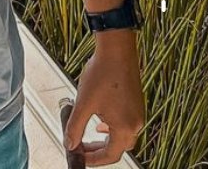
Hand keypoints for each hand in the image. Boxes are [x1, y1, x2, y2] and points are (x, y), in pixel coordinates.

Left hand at [63, 31, 144, 165]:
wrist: (117, 48)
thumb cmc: (102, 73)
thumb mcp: (83, 103)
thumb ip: (75, 127)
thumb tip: (70, 143)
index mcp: (124, 127)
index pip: (110, 155)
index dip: (94, 159)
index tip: (81, 157)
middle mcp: (136, 123)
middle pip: (119, 148)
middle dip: (100, 150)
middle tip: (84, 148)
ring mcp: (138, 112)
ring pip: (122, 135)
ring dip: (106, 138)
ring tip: (90, 134)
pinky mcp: (137, 102)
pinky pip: (126, 122)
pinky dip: (113, 126)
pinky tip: (101, 118)